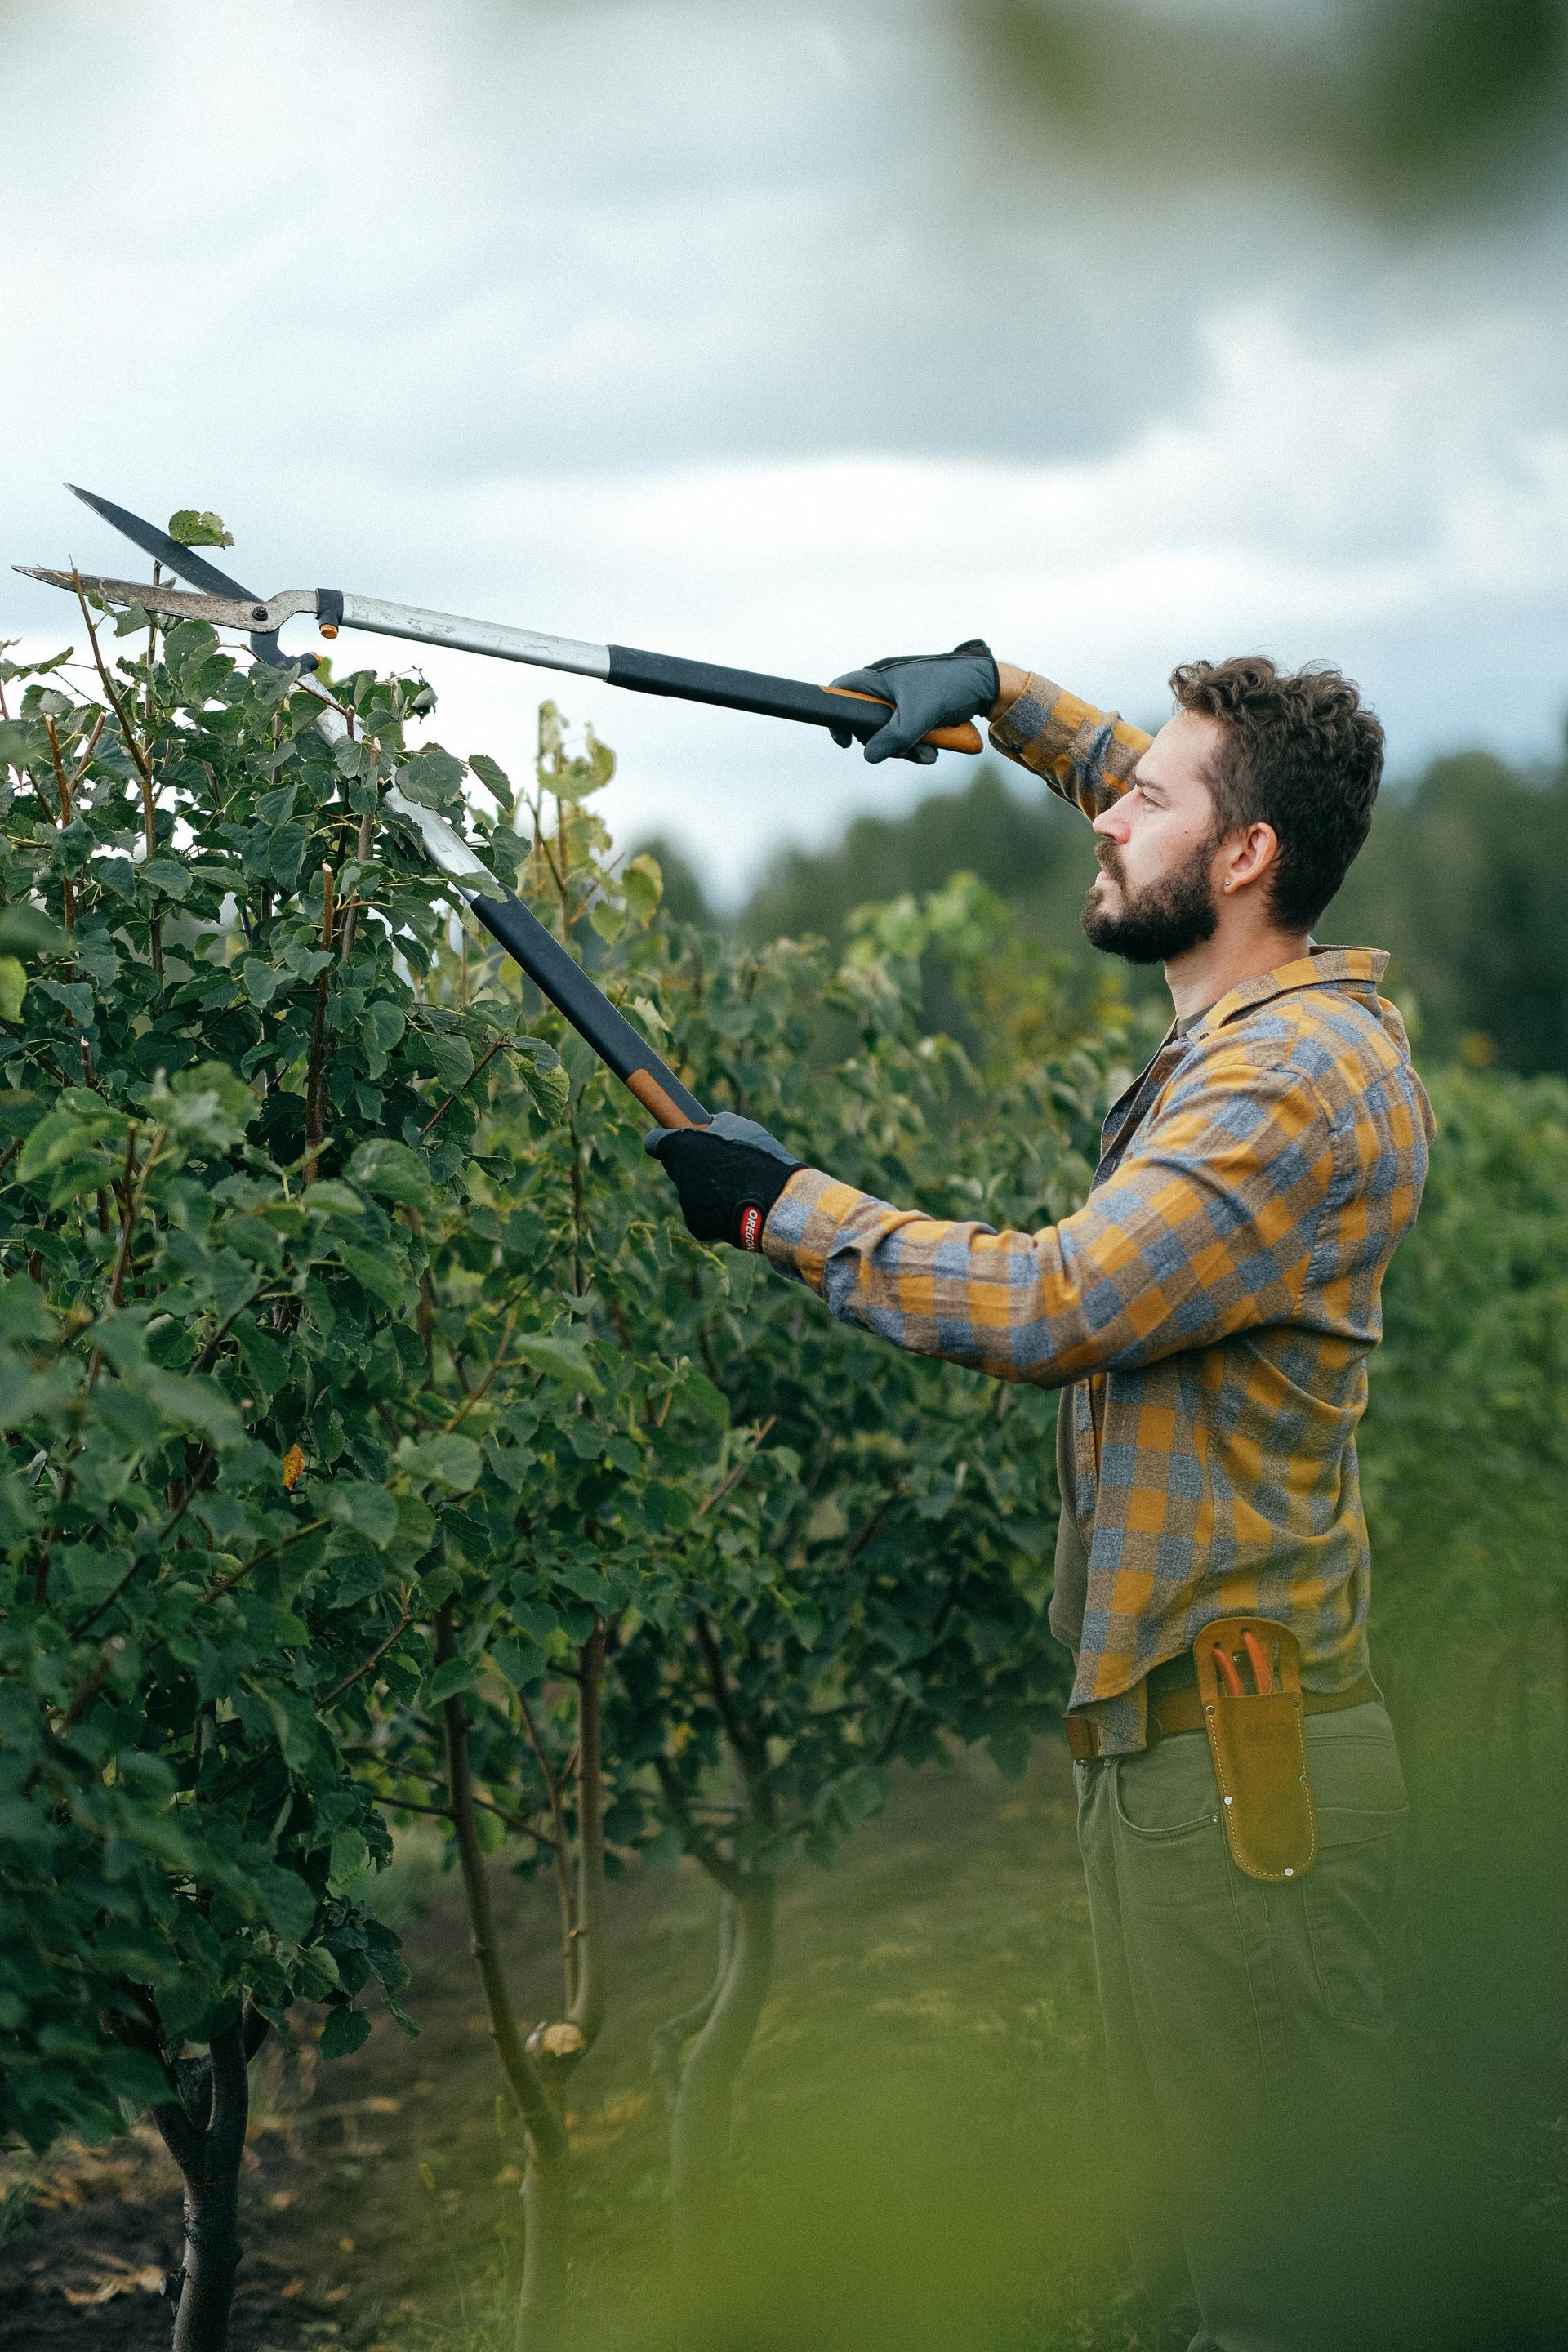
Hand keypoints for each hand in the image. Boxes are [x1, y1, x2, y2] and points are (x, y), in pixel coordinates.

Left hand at [643, 1110, 802, 1250]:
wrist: (773, 1201)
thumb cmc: (759, 1160)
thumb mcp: (742, 1128)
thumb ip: (718, 1124)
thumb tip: (710, 1124)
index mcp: (681, 1147)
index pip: (656, 1142)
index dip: (667, 1141)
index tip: (676, 1142)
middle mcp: (677, 1174)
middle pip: (680, 1168)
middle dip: (697, 1166)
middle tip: (723, 1165)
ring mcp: (685, 1201)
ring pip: (695, 1192)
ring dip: (711, 1188)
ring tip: (740, 1186)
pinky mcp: (696, 1224)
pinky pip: (705, 1214)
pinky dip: (718, 1211)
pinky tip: (738, 1205)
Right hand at [829, 639, 999, 765]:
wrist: (987, 684)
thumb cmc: (949, 687)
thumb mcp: (918, 715)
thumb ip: (892, 738)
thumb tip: (868, 757)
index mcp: (879, 677)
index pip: (842, 691)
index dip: (837, 716)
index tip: (846, 741)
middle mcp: (887, 686)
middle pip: (867, 722)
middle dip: (884, 744)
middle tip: (901, 753)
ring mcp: (903, 699)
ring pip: (890, 732)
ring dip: (906, 749)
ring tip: (928, 755)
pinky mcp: (919, 709)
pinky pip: (908, 732)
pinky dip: (919, 745)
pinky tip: (934, 751)